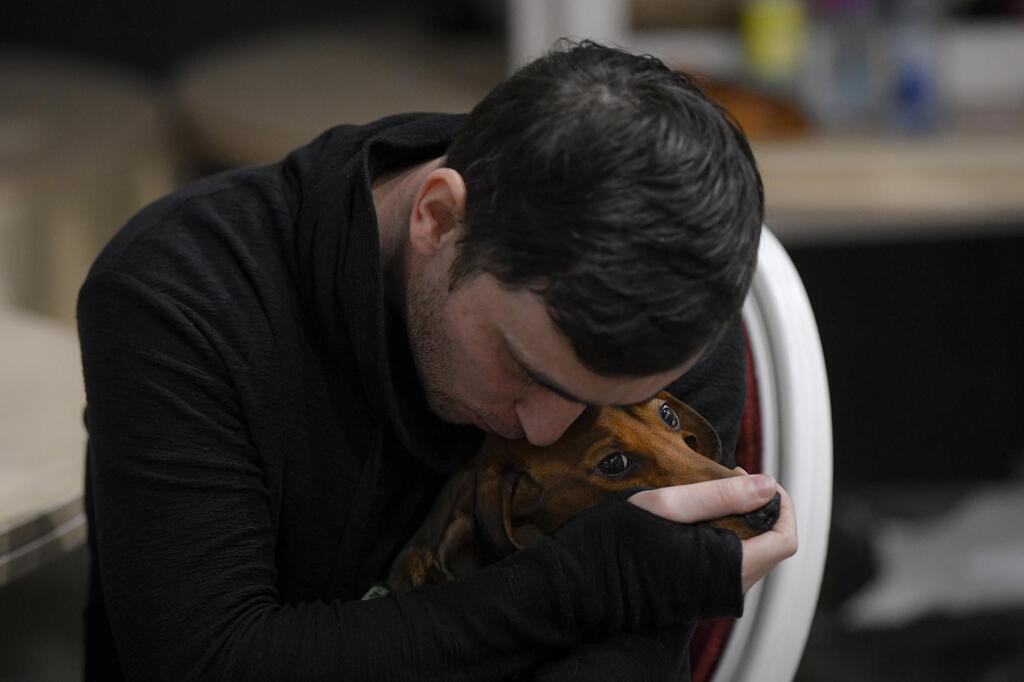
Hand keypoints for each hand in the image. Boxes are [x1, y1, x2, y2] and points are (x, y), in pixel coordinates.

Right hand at [628, 474, 797, 591]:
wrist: (586, 585)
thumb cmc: (622, 543)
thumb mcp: (668, 505)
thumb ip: (721, 495)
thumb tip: (767, 485)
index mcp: (731, 568)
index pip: (785, 539)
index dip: (781, 505)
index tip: (755, 477)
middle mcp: (731, 588)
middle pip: (769, 544)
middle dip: (756, 505)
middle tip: (726, 476)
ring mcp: (715, 595)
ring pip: (749, 552)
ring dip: (739, 519)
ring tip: (707, 493)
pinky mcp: (699, 595)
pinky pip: (728, 562)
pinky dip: (723, 534)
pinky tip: (694, 516)